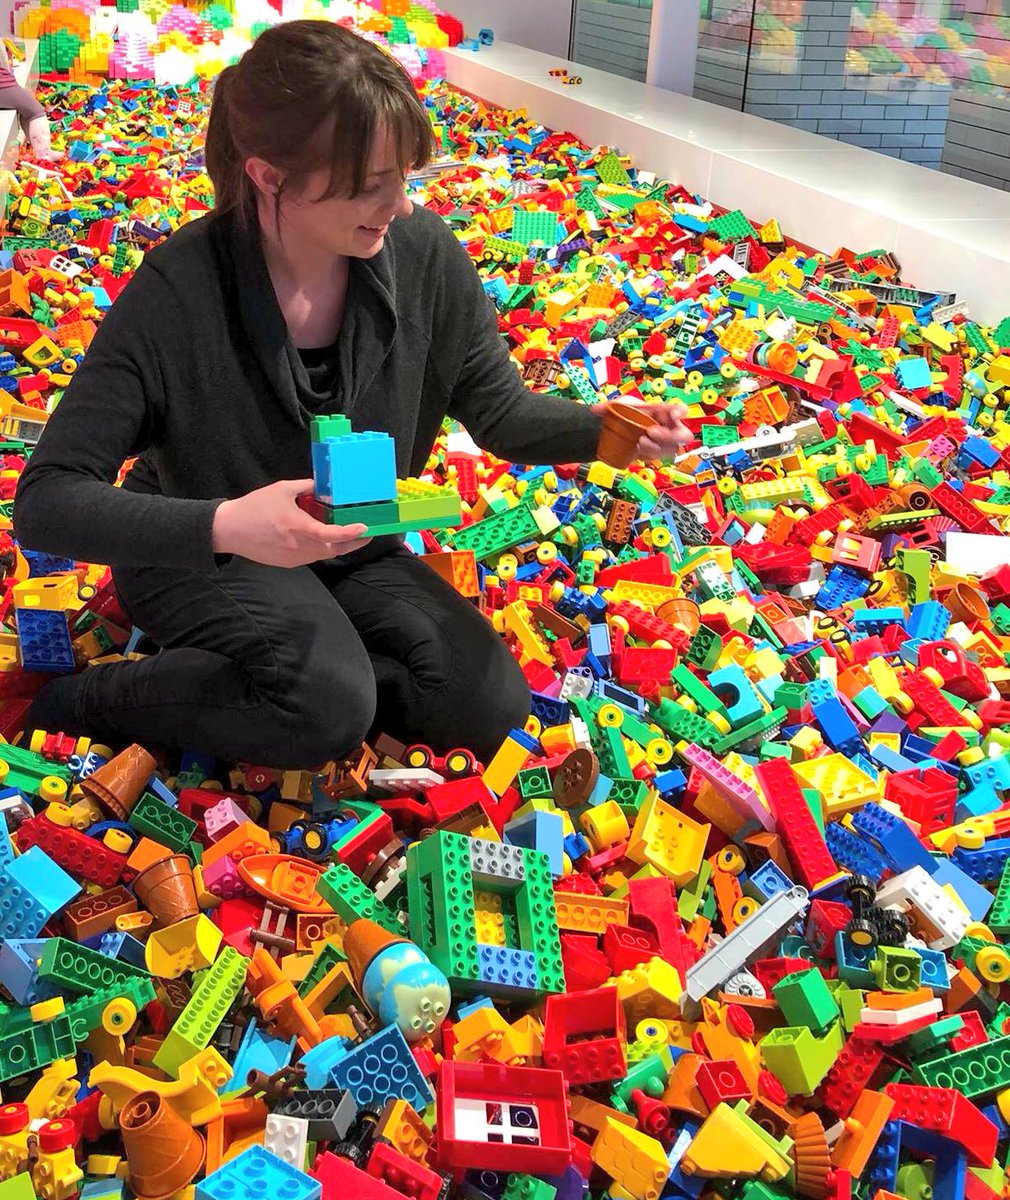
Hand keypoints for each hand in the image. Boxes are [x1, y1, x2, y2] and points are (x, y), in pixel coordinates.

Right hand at [212, 479, 370, 567]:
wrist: (230, 530)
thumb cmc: (255, 508)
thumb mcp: (281, 489)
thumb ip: (305, 487)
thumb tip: (321, 485)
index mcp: (298, 526)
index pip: (331, 534)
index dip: (350, 533)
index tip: (364, 528)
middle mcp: (299, 546)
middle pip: (334, 549)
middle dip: (353, 543)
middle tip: (366, 533)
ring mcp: (294, 557)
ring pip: (324, 554)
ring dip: (338, 545)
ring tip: (348, 535)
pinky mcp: (289, 563)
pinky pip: (312, 556)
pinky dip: (321, 548)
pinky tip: (323, 538)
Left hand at [594, 400, 692, 461]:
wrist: (613, 432)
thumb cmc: (621, 416)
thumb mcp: (617, 406)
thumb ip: (608, 406)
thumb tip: (596, 409)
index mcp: (661, 412)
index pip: (681, 410)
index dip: (679, 412)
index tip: (673, 414)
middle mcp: (665, 427)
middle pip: (682, 435)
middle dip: (669, 435)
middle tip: (651, 432)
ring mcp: (660, 442)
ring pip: (671, 449)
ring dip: (656, 447)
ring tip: (639, 442)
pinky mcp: (653, 454)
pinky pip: (657, 458)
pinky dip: (648, 454)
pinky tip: (637, 449)